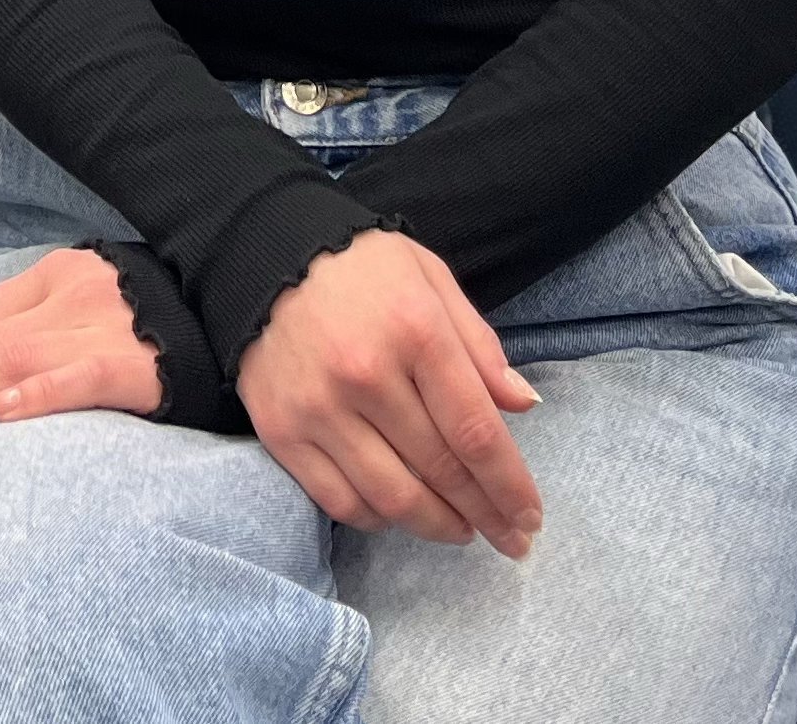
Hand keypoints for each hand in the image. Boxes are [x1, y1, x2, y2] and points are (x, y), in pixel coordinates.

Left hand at [0, 248, 161, 458]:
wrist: (237, 320)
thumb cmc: (157, 329)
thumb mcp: (93, 307)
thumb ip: (42, 325)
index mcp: (58, 275)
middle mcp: (73, 294)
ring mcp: (104, 326)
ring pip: (7, 364)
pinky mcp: (135, 365)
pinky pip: (76, 378)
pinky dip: (35, 397)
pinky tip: (1, 418)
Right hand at [235, 229, 543, 559]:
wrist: (266, 255)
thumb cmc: (362, 265)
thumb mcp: (431, 279)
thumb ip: (479, 345)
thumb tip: (523, 404)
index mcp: (415, 331)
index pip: (475, 430)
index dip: (509, 484)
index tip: (530, 517)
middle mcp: (367, 375)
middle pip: (440, 468)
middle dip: (485, 513)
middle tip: (510, 540)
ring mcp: (320, 409)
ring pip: (392, 497)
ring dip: (436, 525)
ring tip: (462, 530)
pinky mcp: (282, 432)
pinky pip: (339, 500)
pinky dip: (378, 519)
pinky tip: (401, 515)